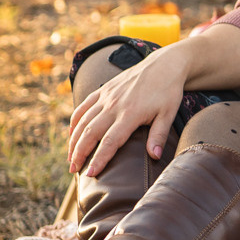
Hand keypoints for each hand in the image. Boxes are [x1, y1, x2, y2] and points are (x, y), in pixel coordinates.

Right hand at [67, 44, 191, 176]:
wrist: (164, 64)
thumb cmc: (168, 91)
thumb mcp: (168, 114)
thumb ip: (159, 136)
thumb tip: (155, 157)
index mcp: (130, 113)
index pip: (110, 141)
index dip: (99, 159)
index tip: (90, 174)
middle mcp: (114, 105)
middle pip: (90, 133)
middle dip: (79, 153)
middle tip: (73, 170)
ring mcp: (106, 96)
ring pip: (83, 121)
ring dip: (73, 140)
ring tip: (70, 158)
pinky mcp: (103, 90)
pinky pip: (83, 106)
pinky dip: (75, 121)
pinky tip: (72, 134)